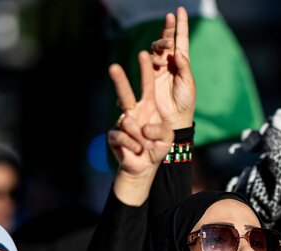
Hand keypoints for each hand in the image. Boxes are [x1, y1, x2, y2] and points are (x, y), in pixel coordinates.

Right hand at [109, 52, 173, 178]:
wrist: (145, 167)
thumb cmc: (158, 148)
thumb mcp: (168, 138)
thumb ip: (160, 130)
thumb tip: (143, 127)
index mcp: (148, 106)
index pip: (147, 84)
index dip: (146, 69)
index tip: (144, 54)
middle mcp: (134, 111)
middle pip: (124, 93)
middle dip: (119, 80)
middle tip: (113, 67)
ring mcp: (122, 123)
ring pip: (126, 121)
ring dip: (139, 137)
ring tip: (145, 146)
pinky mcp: (113, 135)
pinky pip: (122, 136)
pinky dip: (132, 145)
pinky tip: (137, 151)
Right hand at [149, 7, 194, 129]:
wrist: (174, 119)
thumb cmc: (185, 102)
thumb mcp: (188, 83)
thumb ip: (184, 67)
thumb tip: (177, 51)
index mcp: (183, 62)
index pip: (181, 39)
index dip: (181, 25)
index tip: (179, 10)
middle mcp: (170, 62)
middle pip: (168, 40)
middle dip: (168, 28)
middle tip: (170, 19)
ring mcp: (159, 69)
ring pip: (156, 49)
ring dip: (160, 44)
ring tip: (165, 49)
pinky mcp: (150, 76)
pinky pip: (149, 62)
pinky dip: (152, 58)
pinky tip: (157, 62)